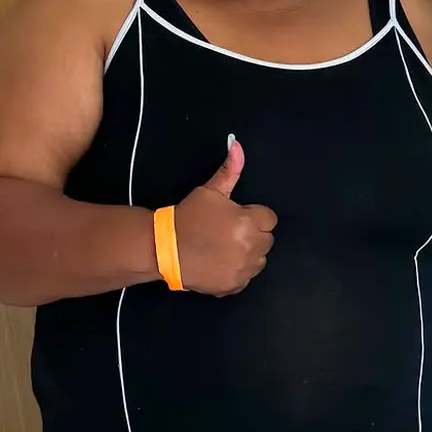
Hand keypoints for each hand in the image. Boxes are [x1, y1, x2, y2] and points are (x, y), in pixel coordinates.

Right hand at [174, 138, 276, 295]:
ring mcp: (243, 269)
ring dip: (248, 254)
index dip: (252, 216)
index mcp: (248, 222)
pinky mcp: (234, 285)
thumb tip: (237, 145)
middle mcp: (250, 247)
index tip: (235, 218)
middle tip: (227, 233)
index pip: (269, 218)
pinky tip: (220, 264)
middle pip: (267, 239)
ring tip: (223, 248)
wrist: (163, 248)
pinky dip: (237, 272)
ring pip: (259, 260)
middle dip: (252, 235)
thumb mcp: (208, 191)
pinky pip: (246, 278)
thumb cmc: (187, 217)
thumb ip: (229, 171)